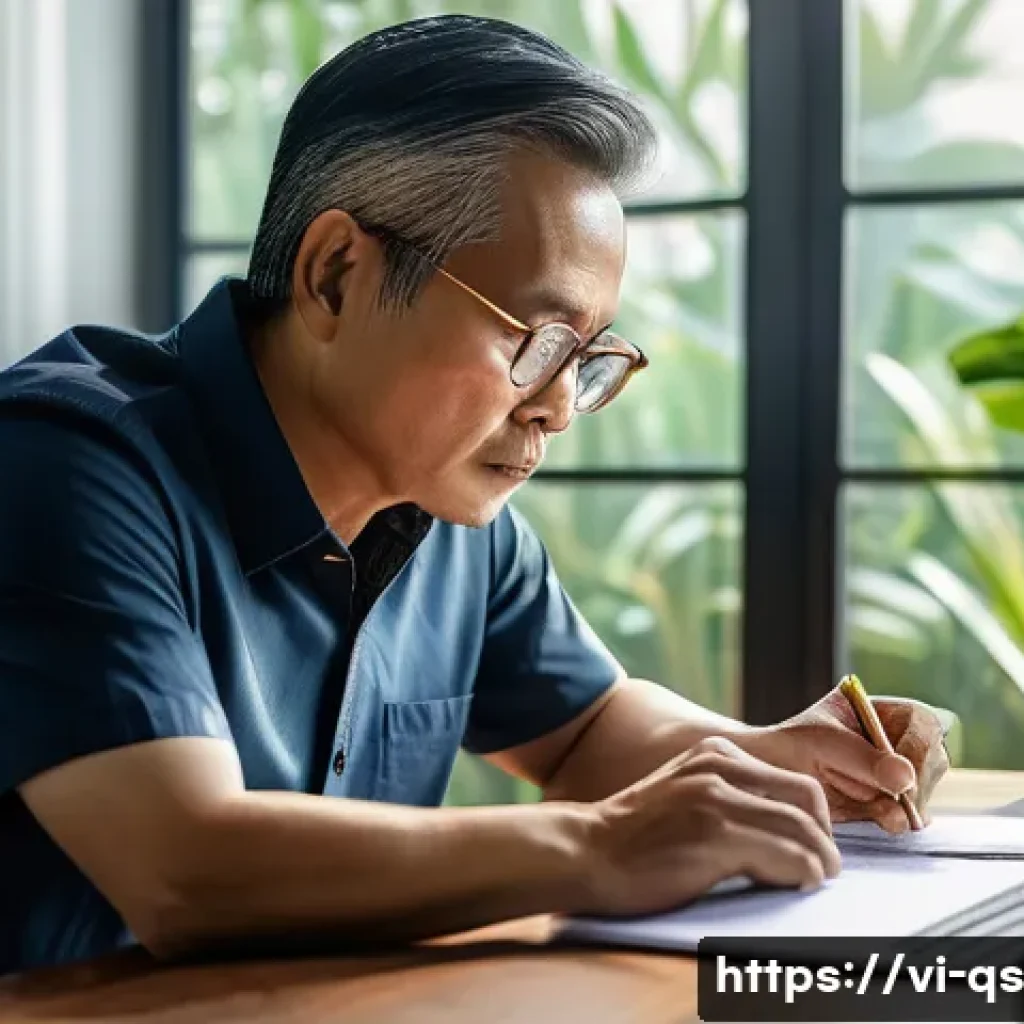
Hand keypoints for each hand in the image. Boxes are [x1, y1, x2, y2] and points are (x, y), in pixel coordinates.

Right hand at [581, 736, 840, 916]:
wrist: (586, 852)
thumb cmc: (634, 835)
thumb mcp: (683, 791)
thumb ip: (725, 793)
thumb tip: (781, 826)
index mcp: (714, 752)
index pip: (792, 779)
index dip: (814, 817)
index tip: (814, 845)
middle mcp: (718, 767)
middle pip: (806, 798)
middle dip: (824, 837)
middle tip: (824, 866)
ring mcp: (716, 799)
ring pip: (802, 829)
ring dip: (819, 862)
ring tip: (814, 881)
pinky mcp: (715, 835)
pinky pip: (786, 856)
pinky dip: (800, 874)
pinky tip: (794, 886)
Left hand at [745, 687, 949, 832]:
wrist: (770, 774)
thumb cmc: (791, 745)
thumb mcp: (821, 744)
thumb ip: (862, 759)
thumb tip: (905, 778)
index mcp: (882, 710)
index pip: (924, 722)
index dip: (922, 747)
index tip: (904, 774)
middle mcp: (896, 739)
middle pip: (933, 759)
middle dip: (915, 783)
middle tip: (892, 799)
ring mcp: (894, 772)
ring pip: (923, 790)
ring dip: (904, 805)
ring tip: (874, 806)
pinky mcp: (887, 801)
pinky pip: (907, 814)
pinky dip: (895, 819)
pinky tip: (879, 818)